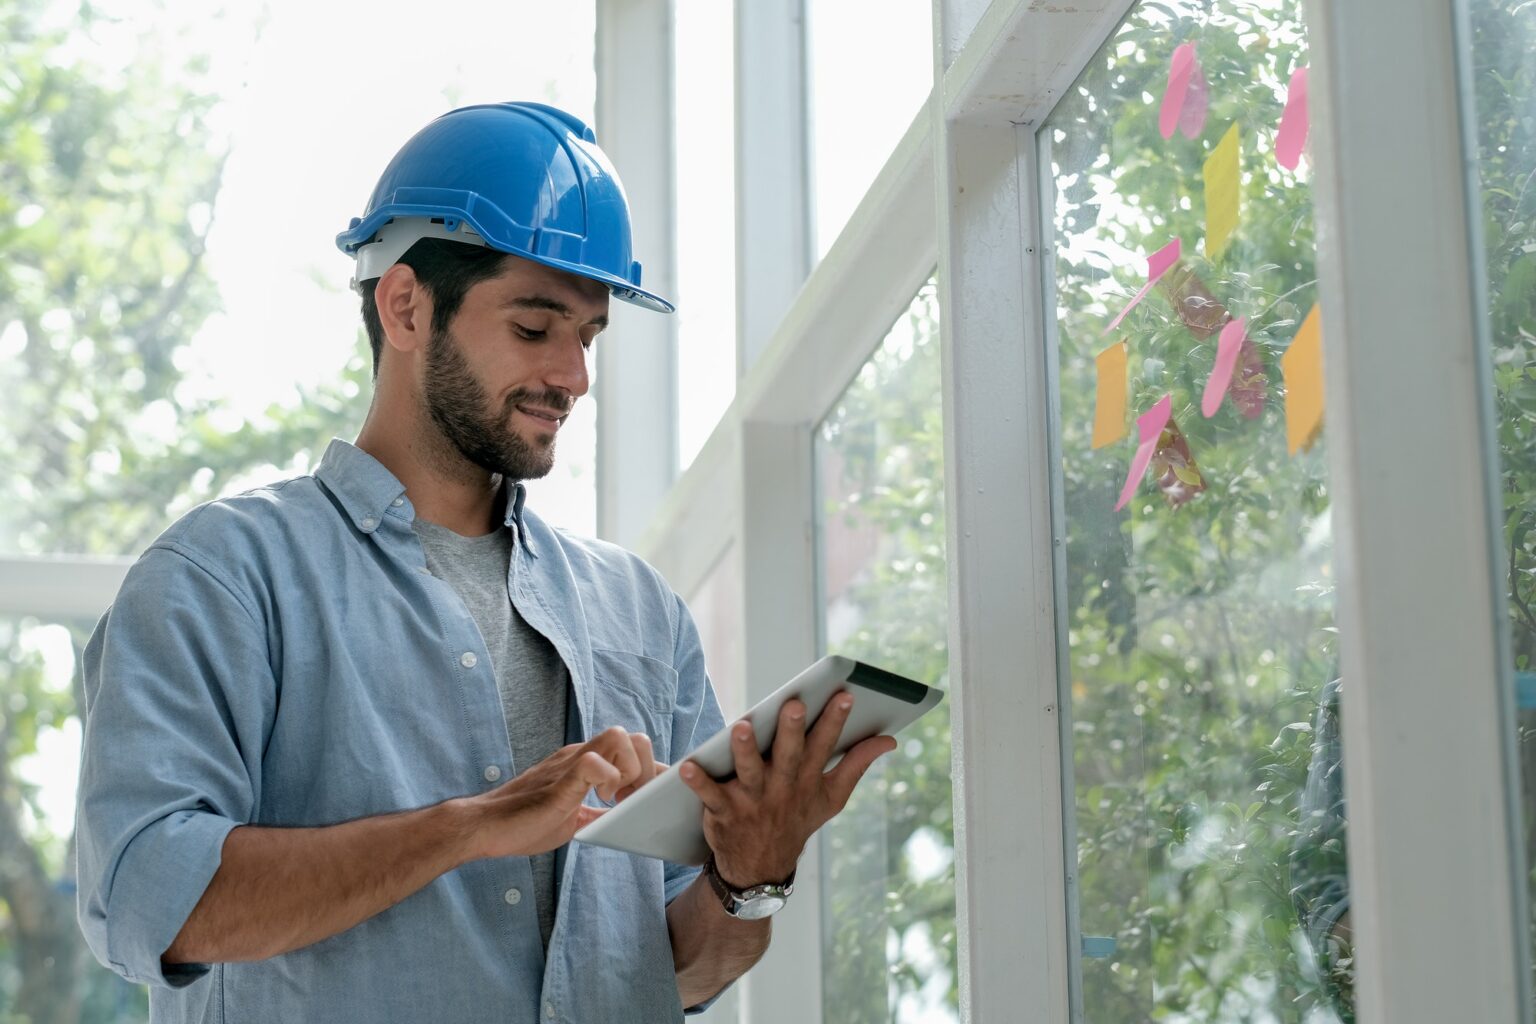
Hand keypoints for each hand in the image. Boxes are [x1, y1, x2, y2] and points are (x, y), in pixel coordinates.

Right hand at [462, 727, 662, 859]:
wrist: (484, 826)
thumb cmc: (521, 822)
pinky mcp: (561, 779)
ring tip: (613, 798)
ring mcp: (570, 762)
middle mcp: (580, 754)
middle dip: (644, 770)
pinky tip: (599, 801)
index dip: (646, 774)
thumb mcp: (570, 819)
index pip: (630, 749)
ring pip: (619, 738)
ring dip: (628, 770)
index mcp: (584, 762)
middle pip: (632, 736)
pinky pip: (595, 762)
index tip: (638, 801)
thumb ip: (592, 812)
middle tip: (629, 800)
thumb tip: (614, 821)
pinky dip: (609, 780)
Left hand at [679, 692, 895, 885]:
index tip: (845, 695)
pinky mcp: (723, 812)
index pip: (825, 746)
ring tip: (741, 727)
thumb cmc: (797, 819)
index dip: (836, 721)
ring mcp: (752, 801)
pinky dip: (697, 782)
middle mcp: (782, 788)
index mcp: (809, 780)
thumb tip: (889, 740)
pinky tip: (686, 766)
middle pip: (789, 755)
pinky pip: (709, 795)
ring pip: (749, 772)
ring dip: (745, 750)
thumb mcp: (832, 797)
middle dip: (793, 730)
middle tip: (794, 705)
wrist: (761, 869)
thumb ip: (858, 765)